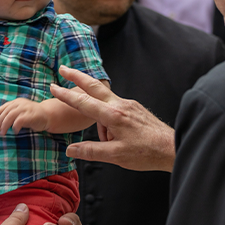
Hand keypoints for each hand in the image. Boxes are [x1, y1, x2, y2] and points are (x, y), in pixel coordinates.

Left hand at [0, 98, 47, 134]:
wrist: (48, 115)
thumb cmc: (32, 116)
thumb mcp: (20, 113)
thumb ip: (11, 114)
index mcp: (16, 102)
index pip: (3, 107)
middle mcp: (20, 104)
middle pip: (5, 112)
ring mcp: (25, 108)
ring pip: (10, 116)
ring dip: (5, 125)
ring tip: (3, 133)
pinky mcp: (31, 115)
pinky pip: (19, 121)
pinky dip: (15, 127)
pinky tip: (15, 131)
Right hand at [51, 66, 175, 171]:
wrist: (172, 148)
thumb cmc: (146, 153)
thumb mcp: (115, 156)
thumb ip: (91, 151)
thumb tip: (70, 150)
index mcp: (113, 115)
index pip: (83, 102)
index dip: (65, 95)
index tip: (53, 86)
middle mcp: (121, 105)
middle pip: (94, 86)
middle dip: (77, 77)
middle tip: (63, 68)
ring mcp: (129, 104)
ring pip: (106, 102)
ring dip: (99, 116)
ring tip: (109, 143)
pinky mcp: (135, 108)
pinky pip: (116, 109)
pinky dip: (109, 119)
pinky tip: (116, 137)